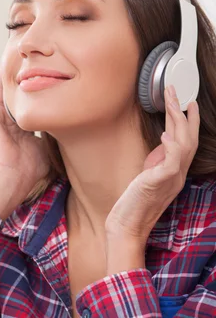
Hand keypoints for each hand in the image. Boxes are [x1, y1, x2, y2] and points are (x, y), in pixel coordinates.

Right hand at [0, 56, 50, 197]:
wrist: (10, 176)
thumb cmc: (29, 170)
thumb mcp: (46, 149)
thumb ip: (52, 136)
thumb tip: (68, 129)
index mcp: (22, 130)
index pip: (30, 106)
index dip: (36, 93)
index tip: (44, 78)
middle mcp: (8, 121)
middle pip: (14, 93)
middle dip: (20, 76)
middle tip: (25, 57)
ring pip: (0, 87)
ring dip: (3, 70)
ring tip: (7, 51)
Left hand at [105, 85, 199, 245]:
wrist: (127, 227)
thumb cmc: (133, 203)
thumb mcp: (148, 176)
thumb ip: (157, 160)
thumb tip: (162, 142)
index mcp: (175, 172)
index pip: (186, 141)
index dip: (187, 121)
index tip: (186, 102)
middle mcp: (178, 174)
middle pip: (189, 138)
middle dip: (184, 112)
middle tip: (176, 91)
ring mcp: (171, 179)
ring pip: (184, 144)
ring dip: (178, 120)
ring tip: (172, 101)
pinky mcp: (159, 183)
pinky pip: (172, 162)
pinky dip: (171, 145)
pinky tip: (166, 133)